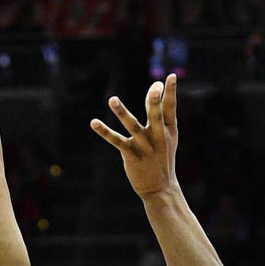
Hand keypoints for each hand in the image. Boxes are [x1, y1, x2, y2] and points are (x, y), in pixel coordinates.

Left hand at [90, 75, 178, 200]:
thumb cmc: (163, 158)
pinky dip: (104, 132)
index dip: (171, 92)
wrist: (160, 189)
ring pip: (133, 126)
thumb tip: (156, 89)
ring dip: (122, 113)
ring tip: (112, 100)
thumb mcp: (167, 136)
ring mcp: (144, 147)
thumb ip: (160, 113)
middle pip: (156, 116)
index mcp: (169, 131)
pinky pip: (116, 141)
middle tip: (155, 87)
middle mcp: (158, 137)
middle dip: (155, 102)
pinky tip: (93, 123)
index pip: (170, 108)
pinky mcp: (131, 155)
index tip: (170, 77)